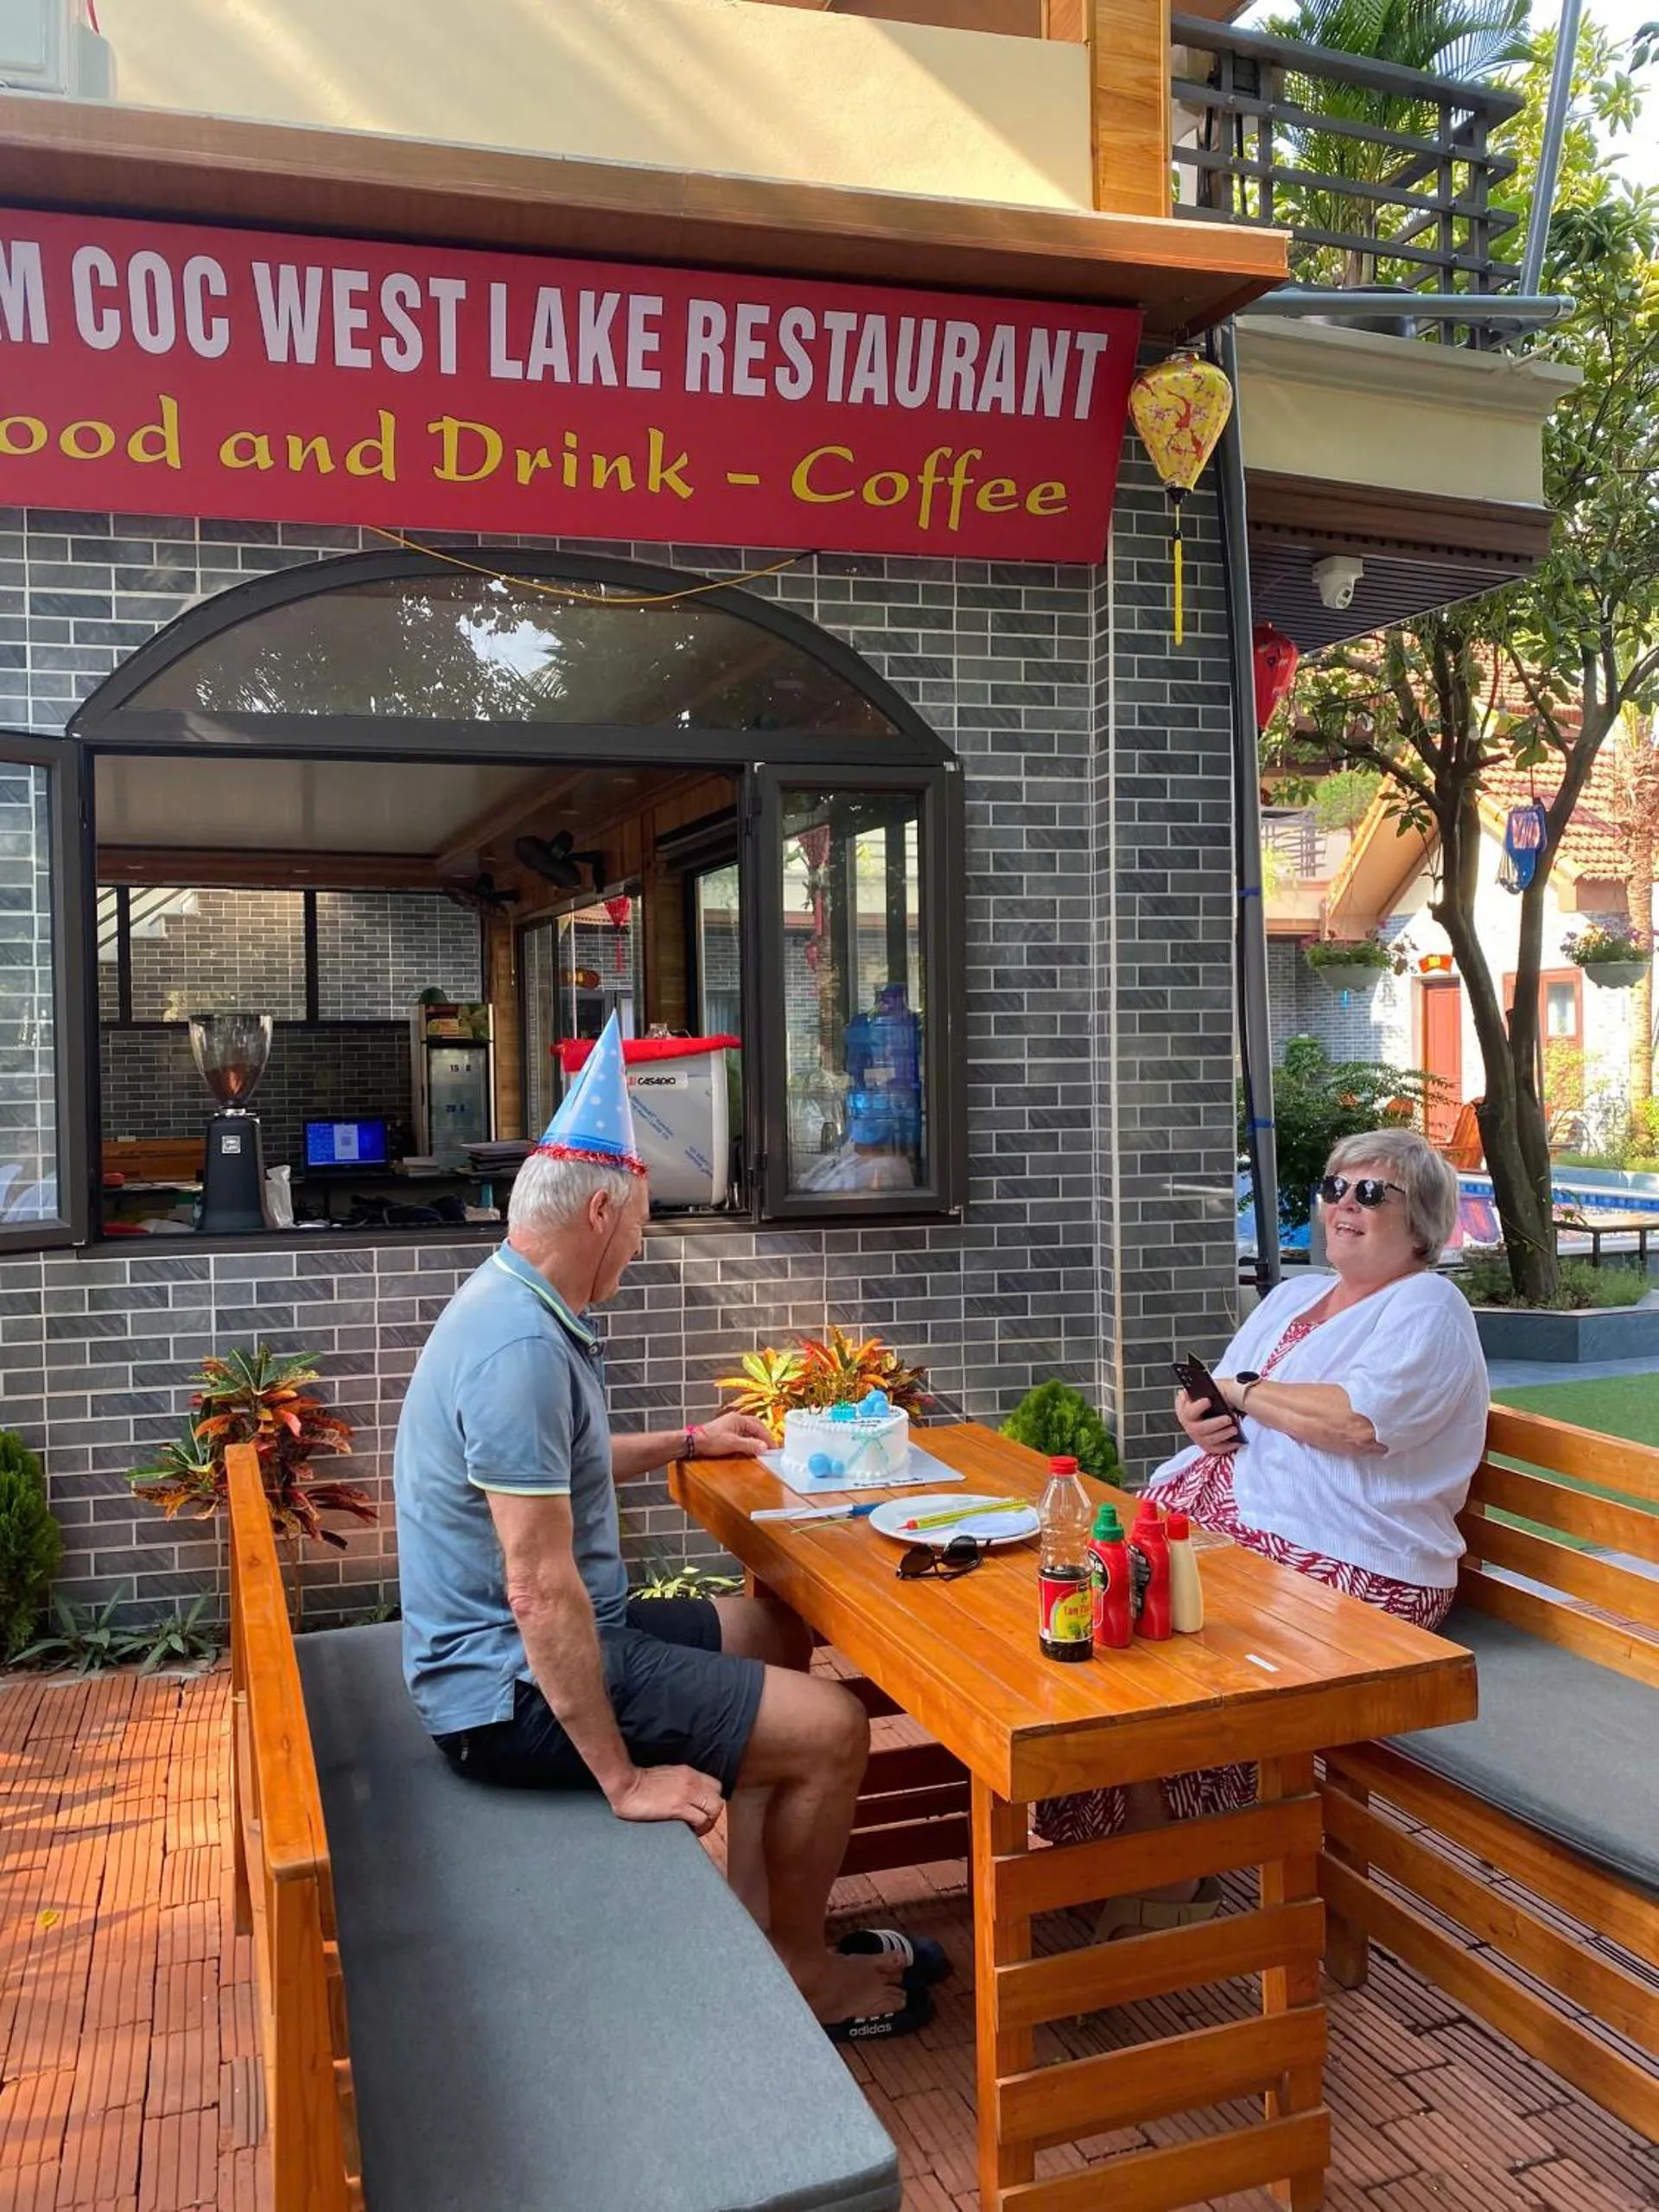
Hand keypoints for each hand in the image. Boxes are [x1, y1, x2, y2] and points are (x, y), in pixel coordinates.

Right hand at [608, 1763, 724, 1835]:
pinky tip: (689, 1832)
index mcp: (689, 1773)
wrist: (626, 1784)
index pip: (715, 1786)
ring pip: (714, 1809)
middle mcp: (691, 1782)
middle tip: (702, 1823)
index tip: (704, 1811)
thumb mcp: (667, 1776)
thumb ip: (680, 1783)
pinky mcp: (678, 1808)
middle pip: (718, 1799)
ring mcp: (686, 1794)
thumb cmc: (640, 1782)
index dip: (712, 1801)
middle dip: (713, 1813)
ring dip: (708, 1823)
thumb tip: (687, 1796)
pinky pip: (700, 1820)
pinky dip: (698, 1829)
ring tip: (697, 1830)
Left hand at [692, 1412, 773, 1458]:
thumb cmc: (710, 1441)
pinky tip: (750, 1447)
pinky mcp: (727, 1431)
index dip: (768, 1438)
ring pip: (750, 1429)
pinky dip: (750, 1439)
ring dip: (757, 1438)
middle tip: (771, 1447)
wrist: (693, 1442)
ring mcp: (731, 1425)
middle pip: (756, 1425)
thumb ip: (749, 1445)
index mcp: (739, 1419)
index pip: (759, 1427)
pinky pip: (743, 1433)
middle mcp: (736, 1419)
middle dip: (764, 1435)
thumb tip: (764, 1447)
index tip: (774, 1448)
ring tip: (763, 1448)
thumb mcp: (732, 1444)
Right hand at [1175, 1388, 1240, 1455]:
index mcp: (1184, 1409)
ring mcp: (1197, 1436)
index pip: (1188, 1410)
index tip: (1208, 1400)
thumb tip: (1212, 1388)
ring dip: (1223, 1434)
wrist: (1211, 1408)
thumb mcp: (1206, 1389)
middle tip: (1228, 1418)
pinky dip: (1228, 1446)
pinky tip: (1237, 1441)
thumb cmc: (1209, 1397)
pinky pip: (1217, 1449)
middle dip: (1214, 1423)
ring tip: (1234, 1429)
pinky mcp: (1207, 1445)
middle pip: (1198, 1428)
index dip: (1197, 1406)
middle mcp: (1189, 1425)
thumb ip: (1206, 1388)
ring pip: (1209, 1439)